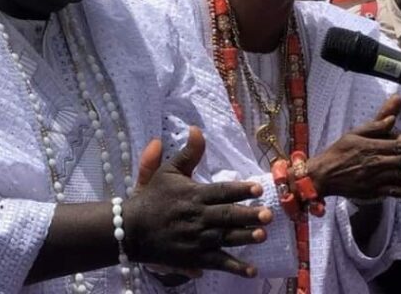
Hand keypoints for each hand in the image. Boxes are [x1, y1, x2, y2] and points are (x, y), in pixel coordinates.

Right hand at [123, 127, 270, 278]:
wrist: (132, 228)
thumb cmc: (153, 197)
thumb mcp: (168, 171)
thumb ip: (187, 153)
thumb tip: (197, 129)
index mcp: (193, 195)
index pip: (220, 191)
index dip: (239, 189)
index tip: (258, 188)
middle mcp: (197, 216)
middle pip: (226, 215)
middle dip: (247, 215)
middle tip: (268, 214)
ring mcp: (196, 239)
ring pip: (225, 238)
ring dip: (244, 237)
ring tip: (262, 235)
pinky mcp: (194, 257)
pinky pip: (217, 262)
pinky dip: (234, 267)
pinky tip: (251, 270)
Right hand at [307, 95, 400, 200]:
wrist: (323, 174)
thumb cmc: (338, 152)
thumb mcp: (352, 134)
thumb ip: (374, 126)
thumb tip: (392, 119)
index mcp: (371, 146)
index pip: (400, 144)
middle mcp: (376, 162)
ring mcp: (377, 178)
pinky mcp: (376, 191)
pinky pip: (397, 192)